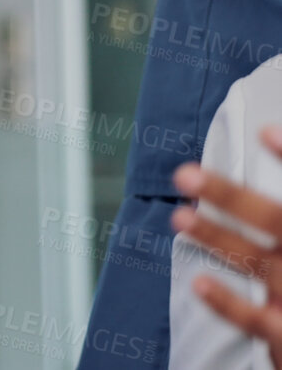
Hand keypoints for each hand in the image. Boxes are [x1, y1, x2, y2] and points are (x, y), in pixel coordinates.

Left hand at [171, 126, 281, 365]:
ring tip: (179, 216)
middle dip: (231, 196)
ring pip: (256, 261)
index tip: (266, 131)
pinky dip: (228, 303)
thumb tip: (270, 138)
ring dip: (216, 238)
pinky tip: (199, 283)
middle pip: (277, 220)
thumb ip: (277, 211)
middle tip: (185, 174)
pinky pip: (255, 320)